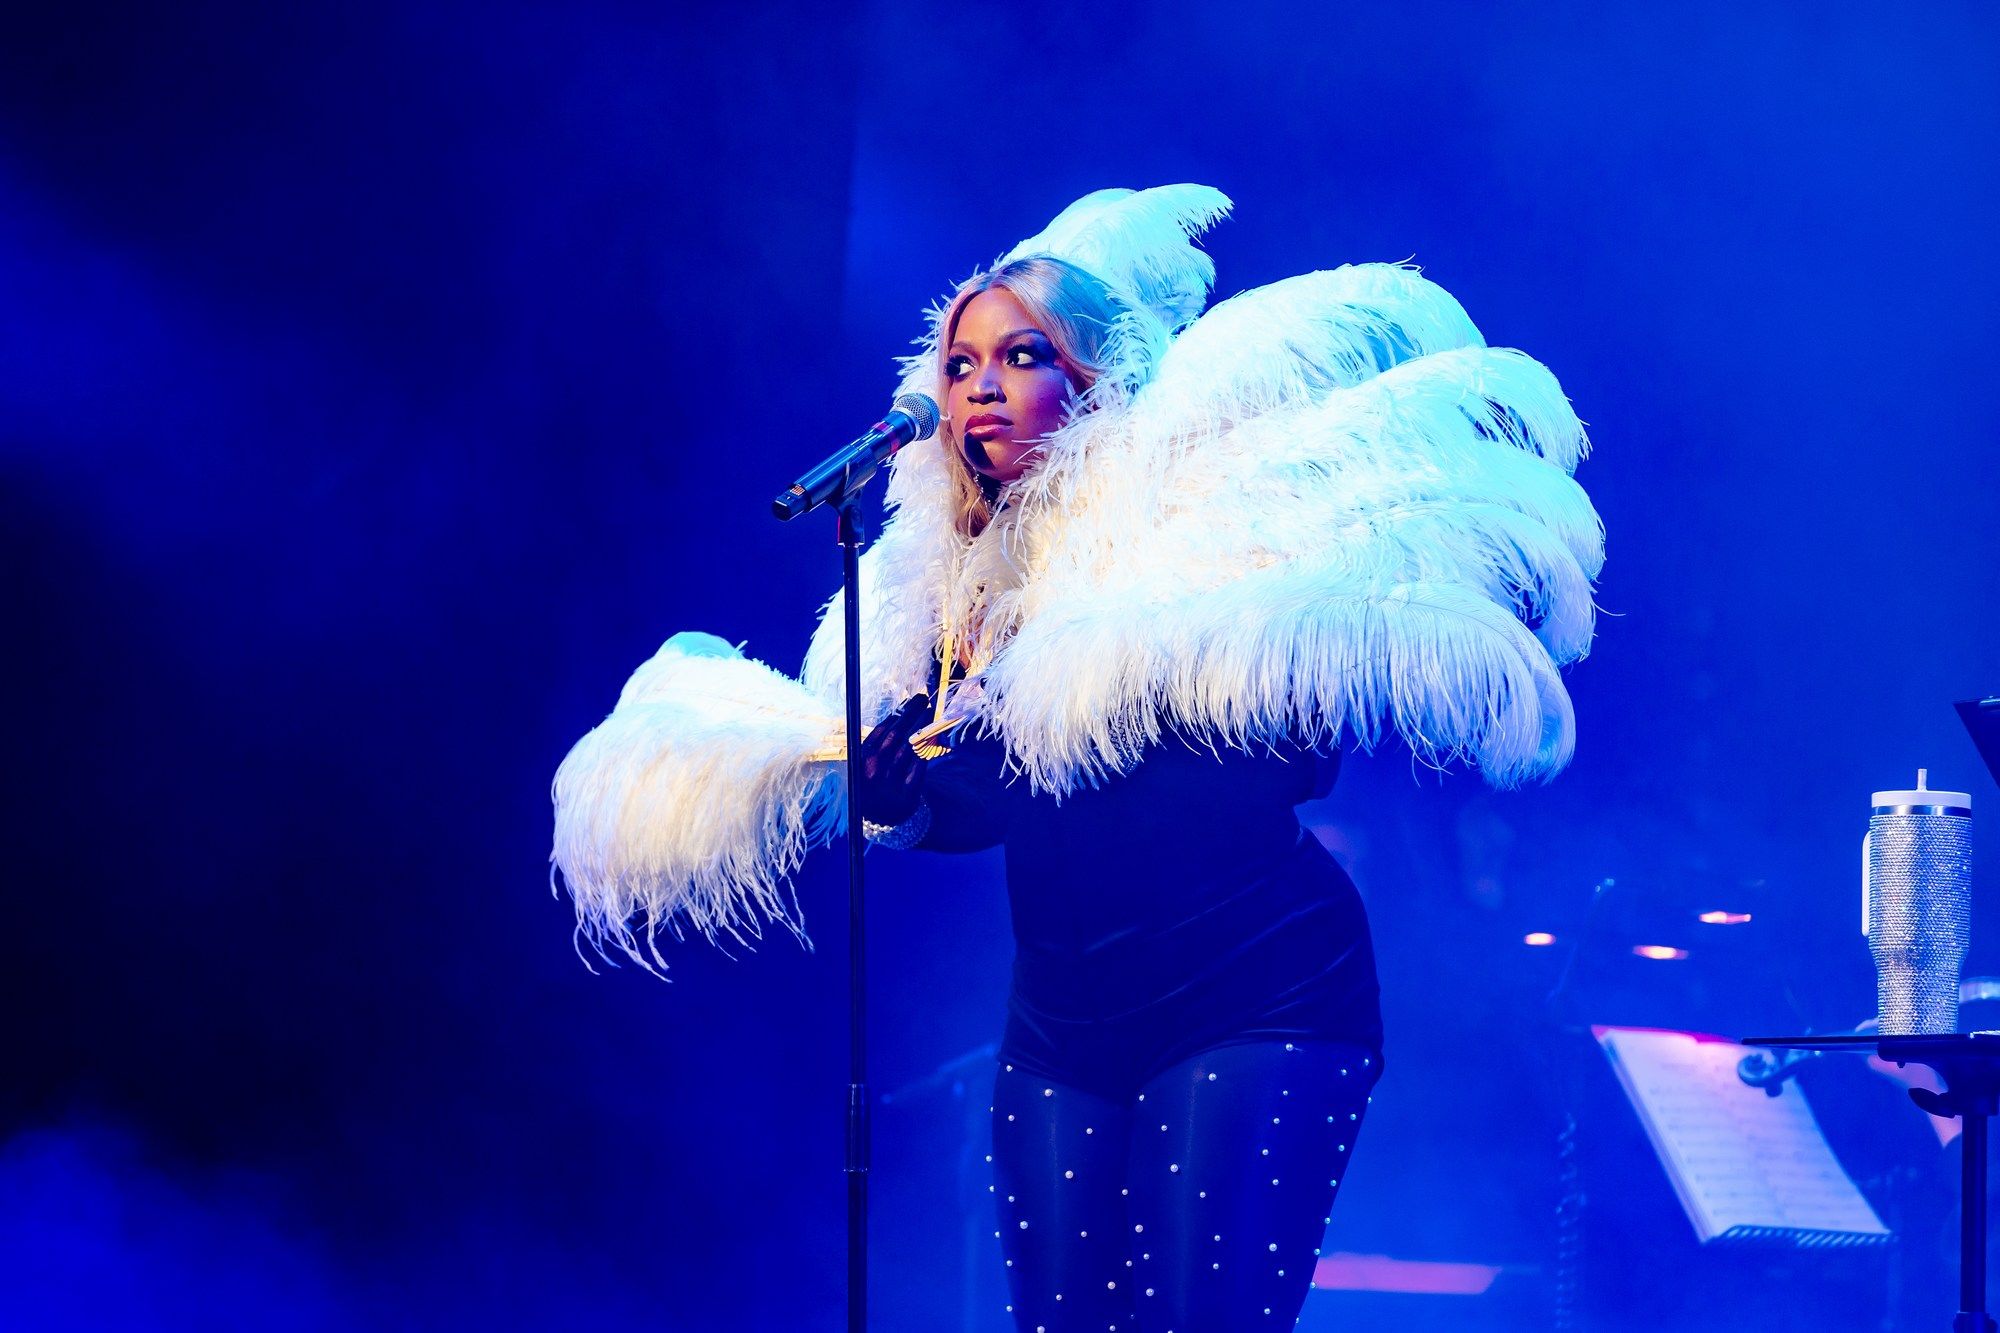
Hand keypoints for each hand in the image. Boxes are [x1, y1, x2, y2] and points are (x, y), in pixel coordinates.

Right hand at [856, 694, 932, 826]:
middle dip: (911, 713)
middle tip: (922, 698)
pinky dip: (927, 747)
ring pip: (911, 746)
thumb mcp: (864, 766)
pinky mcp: (909, 791)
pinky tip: (933, 735)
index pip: (881, 731)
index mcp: (861, 762)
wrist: (881, 820)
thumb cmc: (873, 785)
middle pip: (897, 734)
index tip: (907, 703)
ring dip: (922, 726)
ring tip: (929, 712)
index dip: (897, 714)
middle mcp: (875, 770)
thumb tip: (898, 716)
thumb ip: (876, 744)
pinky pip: (921, 763)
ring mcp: (892, 781)